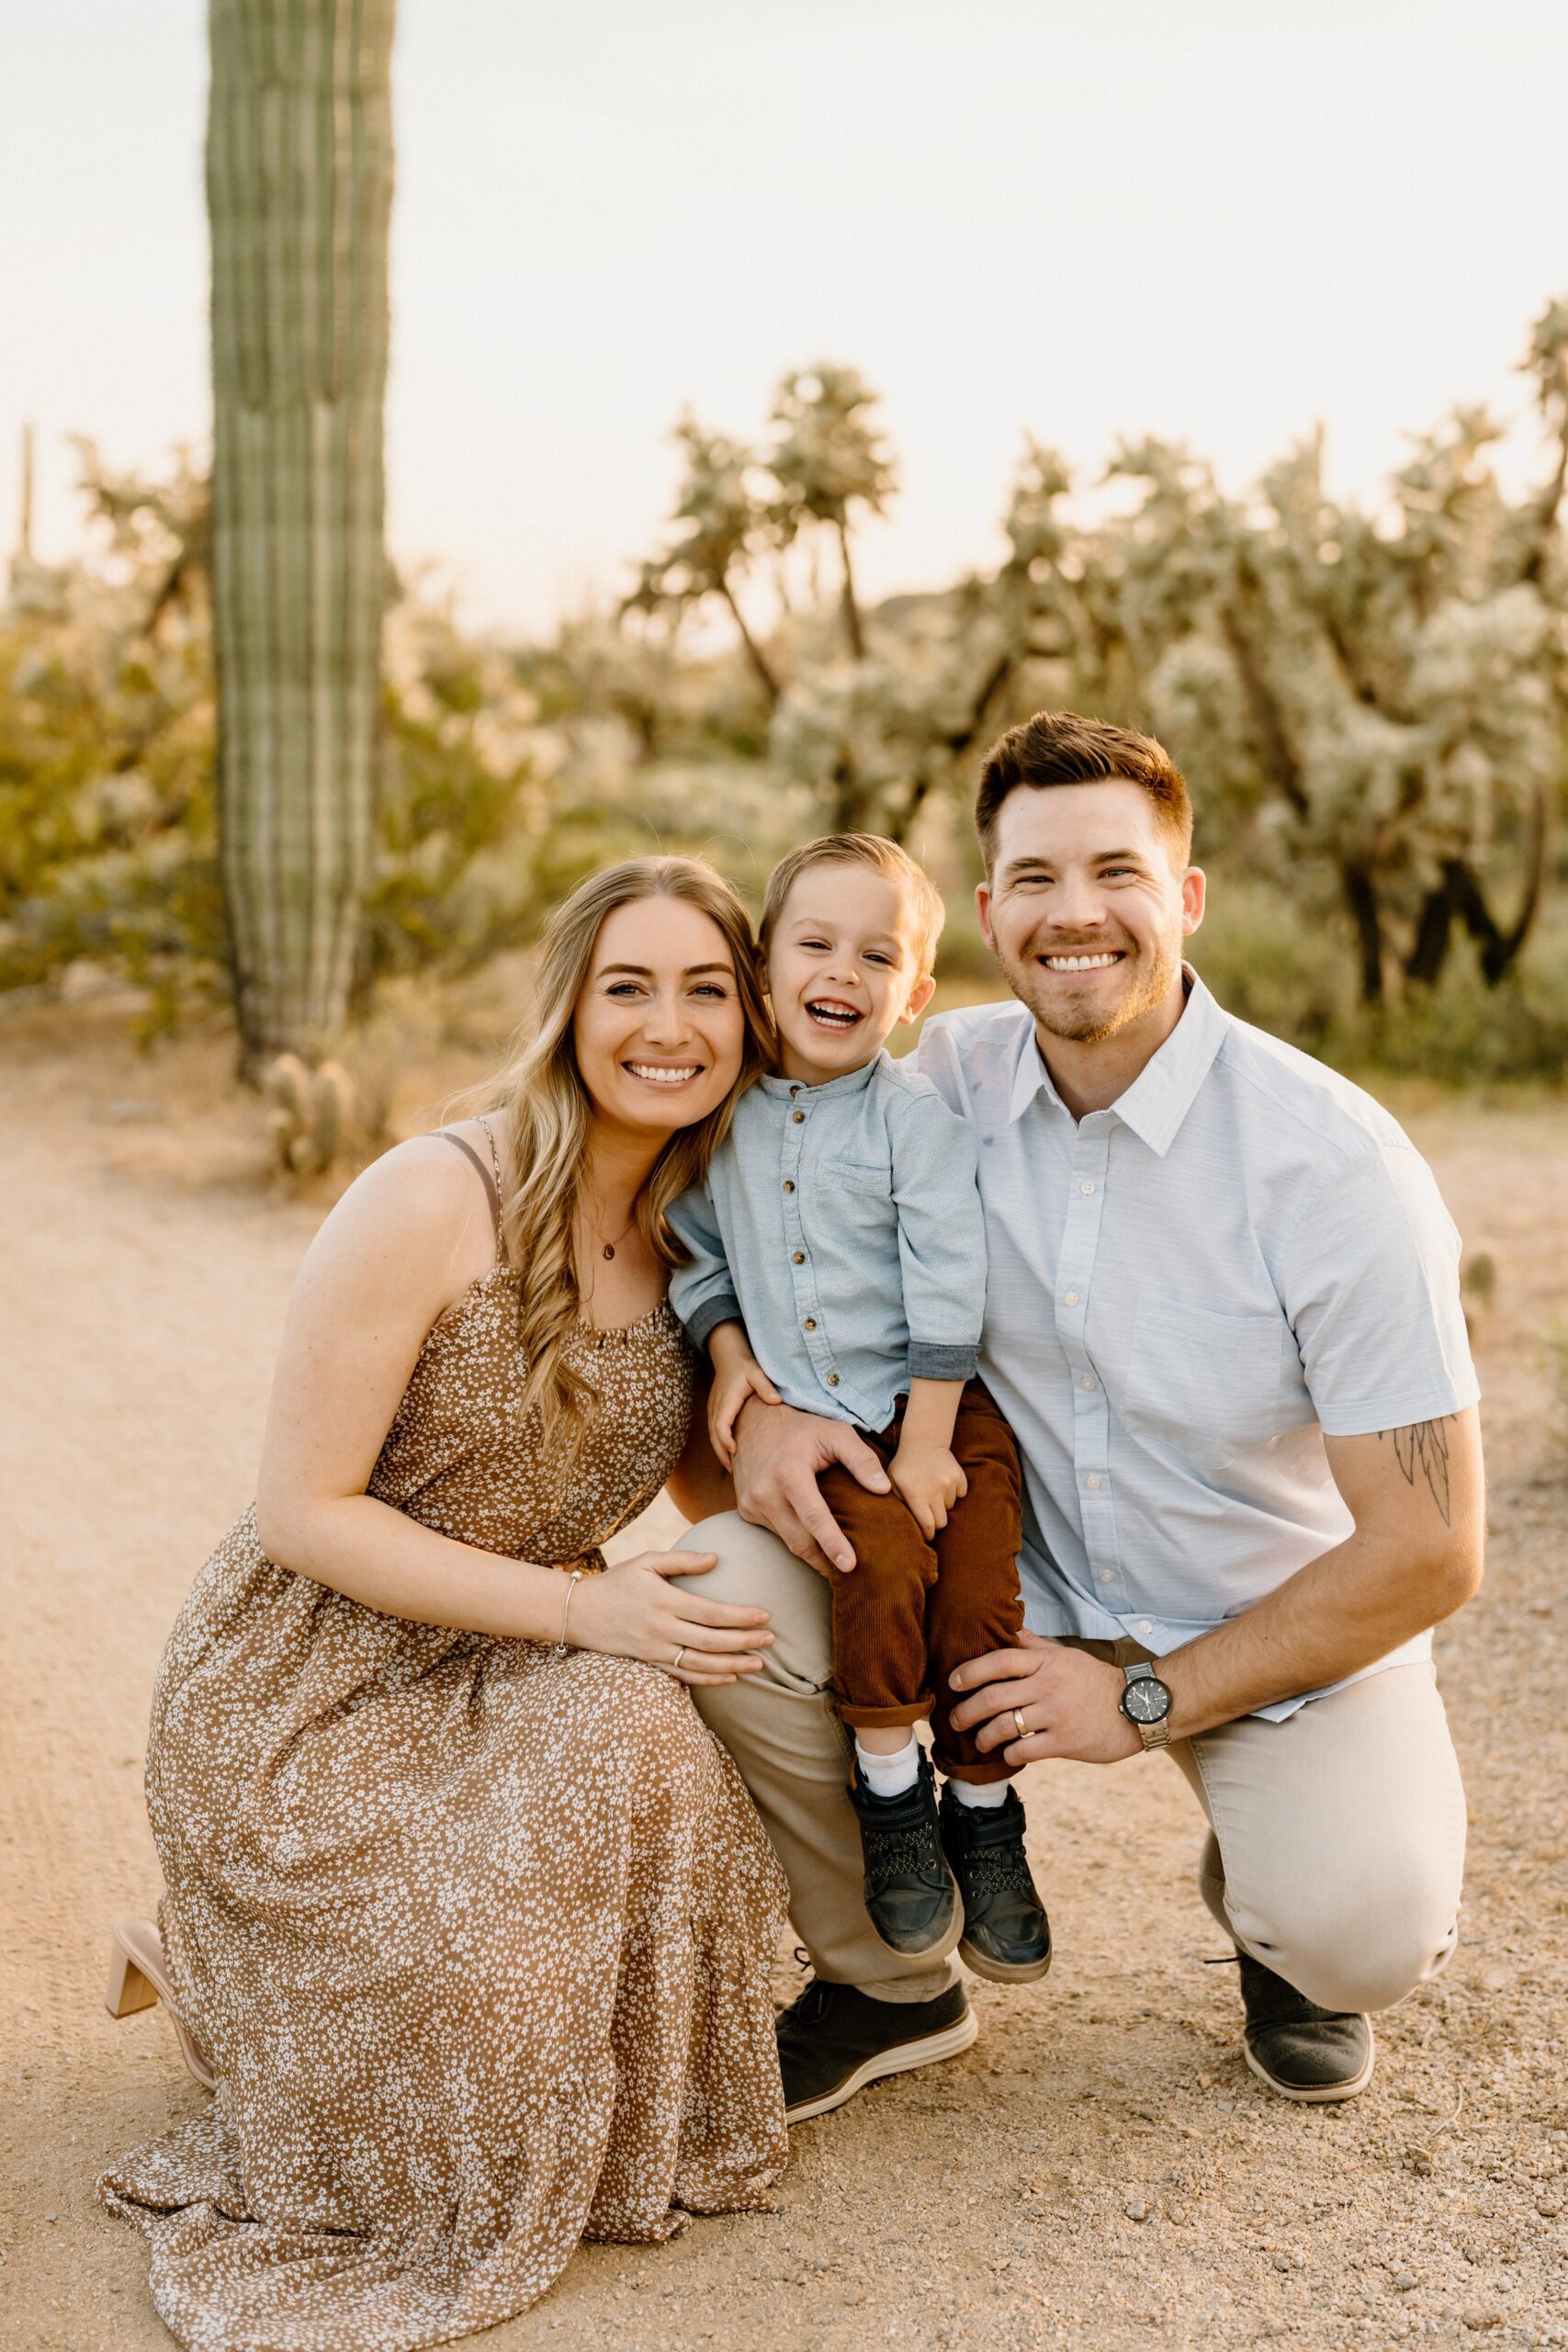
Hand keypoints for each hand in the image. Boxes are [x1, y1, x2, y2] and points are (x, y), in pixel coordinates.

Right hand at [569, 1549, 773, 1685]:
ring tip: (758, 1663)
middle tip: (771, 1639)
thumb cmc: (617, 1581)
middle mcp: (661, 1628)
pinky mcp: (649, 1663)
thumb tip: (716, 1559)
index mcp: (664, 1600)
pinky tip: (730, 1676)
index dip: (740, 1617)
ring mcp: (654, 1650)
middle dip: (745, 1642)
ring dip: (733, 1665)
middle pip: (711, 1641)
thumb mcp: (647, 1562)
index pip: (711, 1613)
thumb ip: (682, 1559)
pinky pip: (684, 1675)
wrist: (579, 1612)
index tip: (765, 1616)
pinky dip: (709, 1679)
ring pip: (701, 1664)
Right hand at [708, 1354, 780, 1467]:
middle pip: (714, 1436)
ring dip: (720, 1452)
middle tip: (734, 1471)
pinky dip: (720, 1444)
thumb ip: (765, 1387)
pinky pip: (715, 1431)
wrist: (729, 1356)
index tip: (734, 1451)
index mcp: (726, 1401)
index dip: (725, 1439)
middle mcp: (716, 1407)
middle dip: (722, 1454)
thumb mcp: (757, 1373)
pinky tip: (731, 1454)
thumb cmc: (744, 1365)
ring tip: (733, 1469)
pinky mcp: (715, 1411)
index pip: (720, 1424)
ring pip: (712, 1436)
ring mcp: (713, 1410)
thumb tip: (776, 1401)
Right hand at [730, 1396, 890, 1577]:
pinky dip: (795, 1539)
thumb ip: (862, 1459)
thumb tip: (883, 1489)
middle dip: (824, 1561)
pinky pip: (776, 1532)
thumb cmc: (802, 1429)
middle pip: (799, 1540)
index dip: (833, 1543)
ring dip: (811, 1553)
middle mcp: (764, 1492)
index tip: (850, 1565)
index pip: (814, 1517)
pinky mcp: (746, 1510)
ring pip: (787, 1541)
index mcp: (788, 1473)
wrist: (753, 1421)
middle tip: (850, 1574)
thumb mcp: (836, 1433)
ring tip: (835, 1563)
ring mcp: (751, 1503)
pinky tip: (813, 1541)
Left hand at [888, 1440, 966, 1539]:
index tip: (926, 1535)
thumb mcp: (893, 1485)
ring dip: (943, 1504)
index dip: (928, 1534)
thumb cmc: (904, 1467)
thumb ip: (897, 1505)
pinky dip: (954, 1493)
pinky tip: (943, 1484)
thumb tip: (902, 1526)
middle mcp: (934, 1491)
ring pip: (950, 1507)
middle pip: (942, 1522)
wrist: (923, 1442)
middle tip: (930, 1516)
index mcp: (916, 1496)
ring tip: (933, 1492)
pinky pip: (961, 1494)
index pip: (928, 1526)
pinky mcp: (959, 1476)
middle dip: (936, 1523)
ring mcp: (948, 1483)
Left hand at [947, 1632, 1140, 1764]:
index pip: (1000, 1661)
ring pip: (1004, 1727)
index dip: (971, 1670)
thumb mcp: (1067, 1656)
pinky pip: (1024, 1750)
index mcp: (1047, 1663)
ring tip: (979, 1741)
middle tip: (955, 1719)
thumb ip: (1035, 1646)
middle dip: (966, 1711)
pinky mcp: (1065, 1743)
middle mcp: (1048, 1686)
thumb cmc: (1096, 1681)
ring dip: (983, 1737)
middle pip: (993, 1697)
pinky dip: (1008, 1755)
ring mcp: (1056, 1715)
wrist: (1138, 1709)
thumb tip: (1008, 1630)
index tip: (953, 1681)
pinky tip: (1006, 1755)